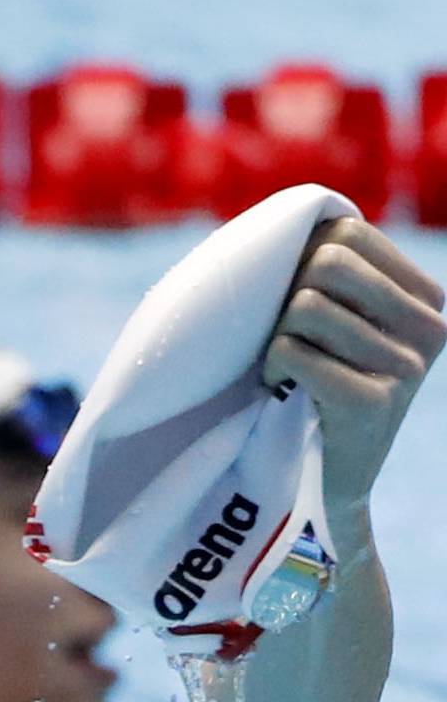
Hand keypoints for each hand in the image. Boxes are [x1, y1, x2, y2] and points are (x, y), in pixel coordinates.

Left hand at [262, 218, 446, 521]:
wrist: (331, 483)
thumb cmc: (321, 391)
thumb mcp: (345, 323)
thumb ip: (338, 272)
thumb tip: (308, 217)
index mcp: (428, 298)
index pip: (348, 234)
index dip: (301, 261)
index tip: (295, 302)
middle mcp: (429, 326)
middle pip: (328, 262)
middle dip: (288, 297)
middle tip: (284, 337)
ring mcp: (407, 365)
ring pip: (305, 306)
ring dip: (275, 338)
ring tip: (284, 368)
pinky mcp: (372, 402)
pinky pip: (292, 351)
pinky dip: (272, 368)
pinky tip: (282, 390)